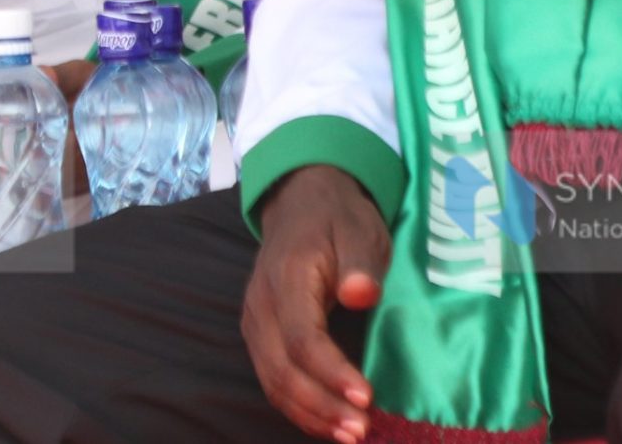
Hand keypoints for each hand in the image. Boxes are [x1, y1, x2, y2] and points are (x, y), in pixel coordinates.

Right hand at [245, 166, 391, 443]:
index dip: (331, 372)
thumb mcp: (358, 229)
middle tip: (363, 429)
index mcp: (286, 277)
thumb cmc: (337, 219)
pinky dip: (299, 408)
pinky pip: (273, 380)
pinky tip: (329, 423)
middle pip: (282, 369)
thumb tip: (360, 294)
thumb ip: (360, 262)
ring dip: (310, 414)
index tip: (366, 397)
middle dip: (321, 405)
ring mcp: (256, 322)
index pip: (302, 337)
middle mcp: (262, 304)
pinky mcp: (260, 336)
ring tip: (352, 435)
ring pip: (273, 381)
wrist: (300, 202)